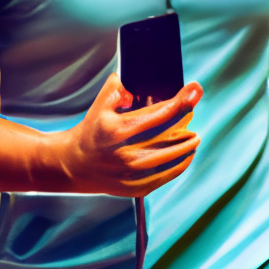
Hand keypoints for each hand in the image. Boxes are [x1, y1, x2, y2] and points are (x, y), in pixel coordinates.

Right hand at [47, 74, 202, 196]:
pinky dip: (179, 165)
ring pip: (171, 157)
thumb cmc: (91, 131)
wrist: (73, 165)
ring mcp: (131, 173)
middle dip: (186, 120)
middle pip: (168, 134)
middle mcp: (125, 152)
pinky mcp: (135, 187)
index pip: (159, 113)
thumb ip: (118, 88)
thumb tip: (138, 81)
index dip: (180, 100)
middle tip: (193, 109)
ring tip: (195, 137)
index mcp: (118, 129)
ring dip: (187, 145)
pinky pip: (165, 176)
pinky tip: (186, 156)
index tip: (194, 90)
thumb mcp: (100, 105)